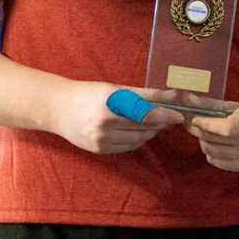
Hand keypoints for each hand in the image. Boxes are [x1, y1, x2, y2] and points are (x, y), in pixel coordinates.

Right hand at [53, 82, 183, 153]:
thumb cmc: (89, 93)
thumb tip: (170, 95)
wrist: (58, 109)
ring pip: (138, 139)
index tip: (179, 115)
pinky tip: (139, 131)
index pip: (145, 112)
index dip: (165, 114)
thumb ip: (143, 94)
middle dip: (160, 122)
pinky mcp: (98, 149)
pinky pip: (127, 147)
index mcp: (110, 103)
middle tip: (171, 117)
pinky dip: (137, 140)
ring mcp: (101, 139)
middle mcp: (105, 123)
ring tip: (155, 123)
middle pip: (143, 126)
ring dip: (150, 132)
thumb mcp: (115, 88)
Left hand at [186, 105, 238, 171]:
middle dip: (200, 131)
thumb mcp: (234, 106)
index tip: (196, 119)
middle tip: (196, 124)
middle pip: (214, 139)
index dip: (207, 125)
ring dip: (203, 141)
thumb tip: (187, 99)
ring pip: (210, 151)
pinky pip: (214, 161)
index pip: (227, 128)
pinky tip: (216, 144)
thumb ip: (211, 104)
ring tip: (207, 134)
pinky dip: (210, 152)